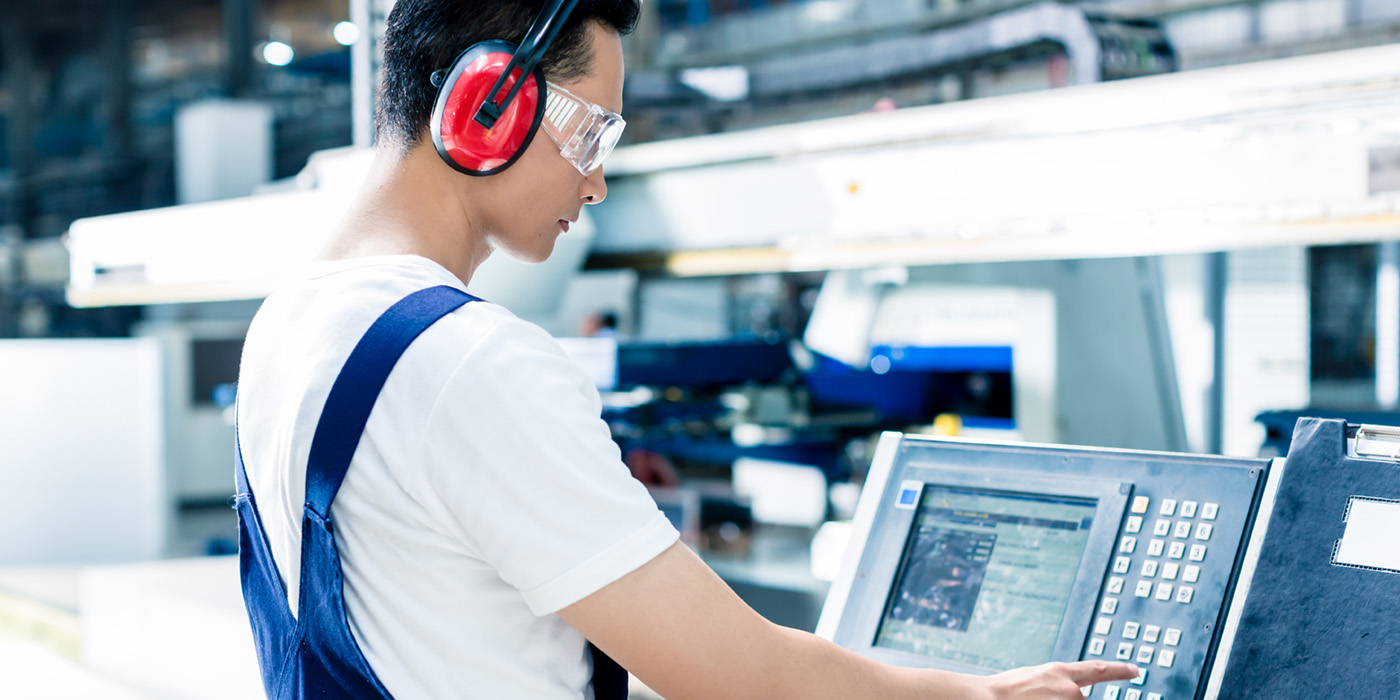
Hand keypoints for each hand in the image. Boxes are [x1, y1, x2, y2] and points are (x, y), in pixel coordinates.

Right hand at [982, 661, 1138, 698]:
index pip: (1097, 670)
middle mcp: (1069, 690)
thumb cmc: (1002, 691)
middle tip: (1040, 698)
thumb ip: (1053, 683)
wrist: (985, 699)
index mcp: (1059, 672)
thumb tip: (1068, 691)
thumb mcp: (1032, 677)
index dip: (1119, 670)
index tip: (1135, 670)